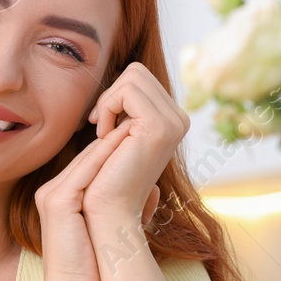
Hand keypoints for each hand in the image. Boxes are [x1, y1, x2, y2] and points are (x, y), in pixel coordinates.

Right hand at [31, 123, 130, 280]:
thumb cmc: (93, 275)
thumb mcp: (113, 234)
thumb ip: (130, 210)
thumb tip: (153, 190)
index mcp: (62, 199)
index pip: (91, 167)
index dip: (117, 151)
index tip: (143, 137)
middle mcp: (52, 193)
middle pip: (88, 158)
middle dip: (116, 140)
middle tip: (142, 122)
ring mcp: (52, 196)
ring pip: (87, 160)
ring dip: (113, 141)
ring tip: (137, 124)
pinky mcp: (57, 202)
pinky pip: (85, 172)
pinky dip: (105, 156)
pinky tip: (126, 142)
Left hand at [81, 63, 189, 225]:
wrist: (109, 209)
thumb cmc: (107, 175)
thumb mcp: (122, 135)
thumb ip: (128, 110)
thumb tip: (124, 80)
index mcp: (173, 119)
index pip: (140, 78)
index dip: (115, 95)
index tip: (102, 123)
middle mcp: (180, 119)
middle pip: (137, 72)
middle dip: (111, 95)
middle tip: (100, 126)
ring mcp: (173, 122)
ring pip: (133, 75)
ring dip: (108, 101)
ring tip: (103, 132)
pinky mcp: (159, 126)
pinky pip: (127, 90)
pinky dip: (108, 107)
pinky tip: (103, 136)